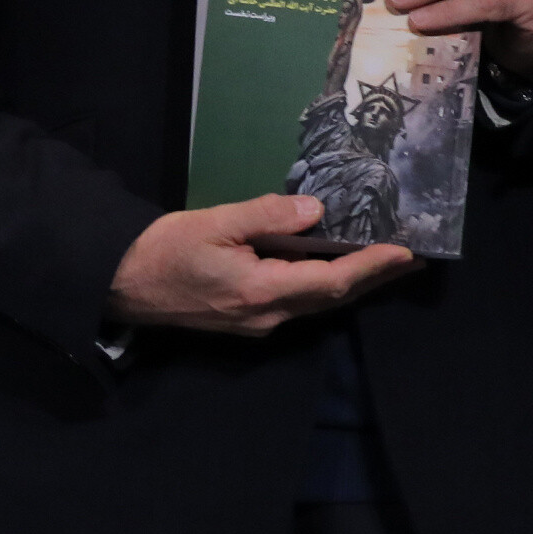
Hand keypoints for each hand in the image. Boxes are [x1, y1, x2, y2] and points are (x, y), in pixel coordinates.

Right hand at [106, 195, 422, 335]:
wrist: (120, 283)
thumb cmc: (162, 250)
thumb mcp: (213, 223)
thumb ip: (266, 215)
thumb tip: (316, 210)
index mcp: (261, 291)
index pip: (332, 281)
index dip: (372, 267)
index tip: (407, 253)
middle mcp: (268, 316)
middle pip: (333, 298)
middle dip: (374, 279)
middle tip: (413, 259)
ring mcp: (257, 322)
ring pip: (316, 302)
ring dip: (352, 283)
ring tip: (383, 262)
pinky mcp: (246, 319)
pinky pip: (297, 302)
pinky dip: (323, 285)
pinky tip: (332, 269)